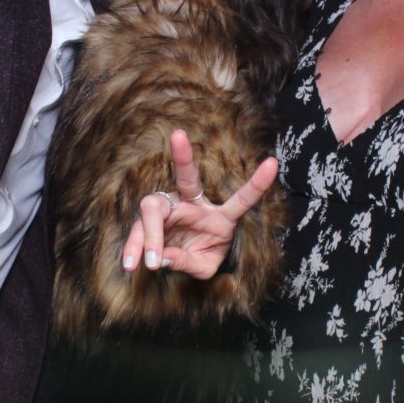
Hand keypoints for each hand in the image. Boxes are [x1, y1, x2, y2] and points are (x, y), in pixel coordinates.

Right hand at [121, 128, 278, 278]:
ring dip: (150, 235)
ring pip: (153, 208)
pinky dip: (133, 247)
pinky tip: (130, 263)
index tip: (273, 163)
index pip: (242, 199)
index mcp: (220, 215)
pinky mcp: (150, 218)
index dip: (257, 184)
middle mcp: (194, 203)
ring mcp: (170, 207)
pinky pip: (138, 229)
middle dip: (185, 155)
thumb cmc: (200, 256)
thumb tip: (162, 257)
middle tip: (179, 135)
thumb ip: (188, 262)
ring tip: (150, 263)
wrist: (181, 259)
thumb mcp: (203, 267)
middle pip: (188, 177)